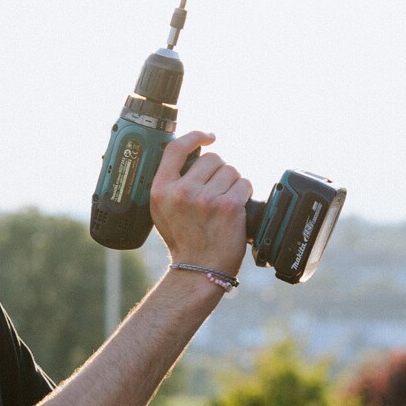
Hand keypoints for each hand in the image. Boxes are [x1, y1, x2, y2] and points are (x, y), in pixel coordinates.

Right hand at [151, 131, 250, 276]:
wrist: (199, 269)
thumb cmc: (184, 240)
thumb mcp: (162, 210)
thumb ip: (171, 182)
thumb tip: (191, 153)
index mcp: (161, 190)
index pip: (176, 148)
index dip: (195, 136)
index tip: (209, 137)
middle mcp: (182, 192)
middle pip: (211, 158)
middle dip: (219, 171)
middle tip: (216, 192)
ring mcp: (205, 199)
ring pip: (230, 170)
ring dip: (232, 183)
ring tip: (224, 203)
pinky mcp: (228, 206)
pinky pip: (244, 184)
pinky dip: (244, 193)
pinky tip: (235, 208)